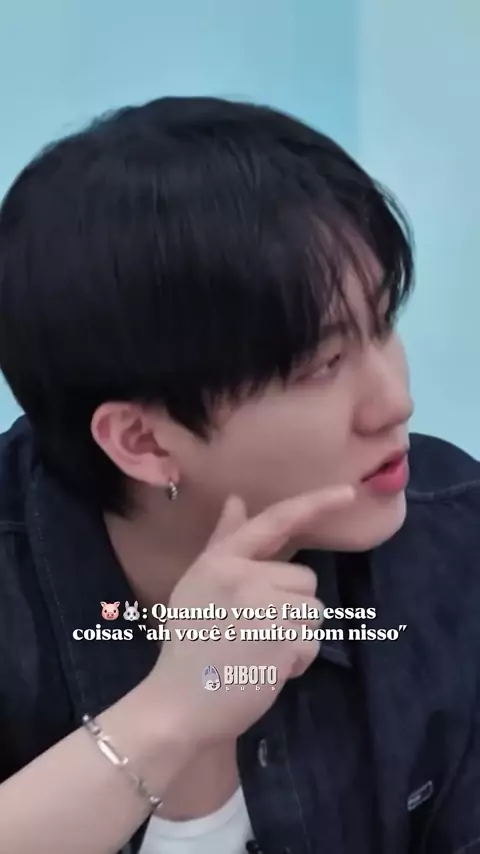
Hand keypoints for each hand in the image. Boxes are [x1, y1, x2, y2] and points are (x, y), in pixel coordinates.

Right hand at [150, 486, 354, 744]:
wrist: (178, 705)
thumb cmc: (189, 646)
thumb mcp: (199, 586)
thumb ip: (223, 543)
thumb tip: (237, 500)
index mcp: (221, 560)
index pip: (274, 522)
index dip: (315, 504)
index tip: (348, 493)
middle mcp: (244, 576)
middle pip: (303, 579)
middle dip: (289, 607)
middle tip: (252, 633)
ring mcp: (265, 607)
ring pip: (312, 611)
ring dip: (295, 636)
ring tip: (258, 652)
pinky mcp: (283, 640)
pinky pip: (312, 642)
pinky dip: (297, 661)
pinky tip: (265, 671)